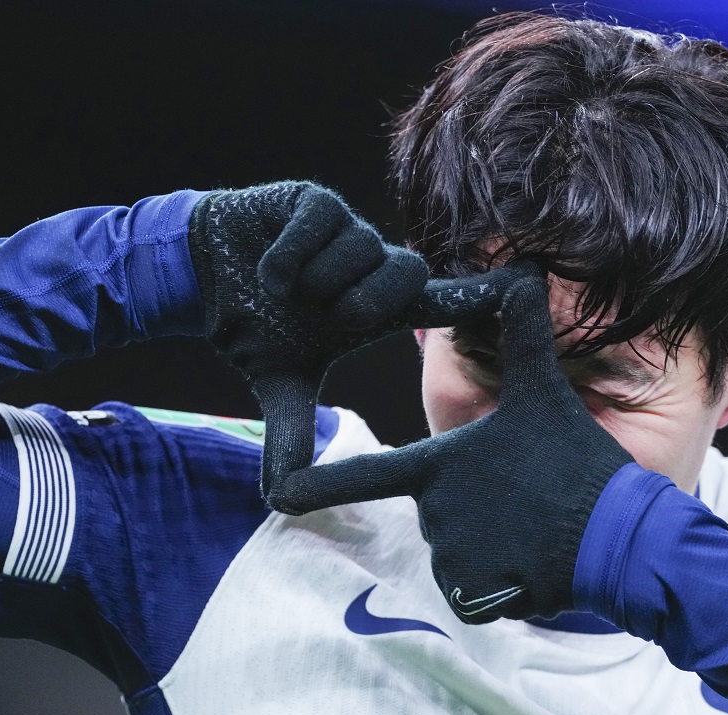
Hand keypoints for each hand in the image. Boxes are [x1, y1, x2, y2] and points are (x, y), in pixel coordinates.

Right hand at [188, 181, 526, 497]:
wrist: (200, 276)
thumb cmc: (255, 325)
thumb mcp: (278, 383)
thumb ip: (291, 435)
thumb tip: (280, 499)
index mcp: (377, 307)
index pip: (444, 301)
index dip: (482, 295)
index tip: (527, 285)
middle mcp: (371, 265)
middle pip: (407, 273)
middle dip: (364, 303)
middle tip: (327, 318)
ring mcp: (346, 229)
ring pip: (361, 248)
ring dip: (317, 281)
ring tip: (287, 292)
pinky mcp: (315, 201)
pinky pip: (321, 224)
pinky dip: (288, 256)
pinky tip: (267, 269)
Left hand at [273, 272, 633, 621]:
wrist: (618, 538)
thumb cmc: (575, 462)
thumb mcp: (544, 391)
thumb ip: (521, 334)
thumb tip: (520, 270)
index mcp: (438, 465)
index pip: (366, 473)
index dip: (319, 484)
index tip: (281, 494)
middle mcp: (432, 513)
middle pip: (436, 510)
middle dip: (474, 507)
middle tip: (524, 498)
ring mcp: (450, 557)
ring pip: (456, 549)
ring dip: (489, 543)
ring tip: (533, 528)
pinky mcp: (473, 594)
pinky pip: (473, 588)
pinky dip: (499, 581)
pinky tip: (533, 562)